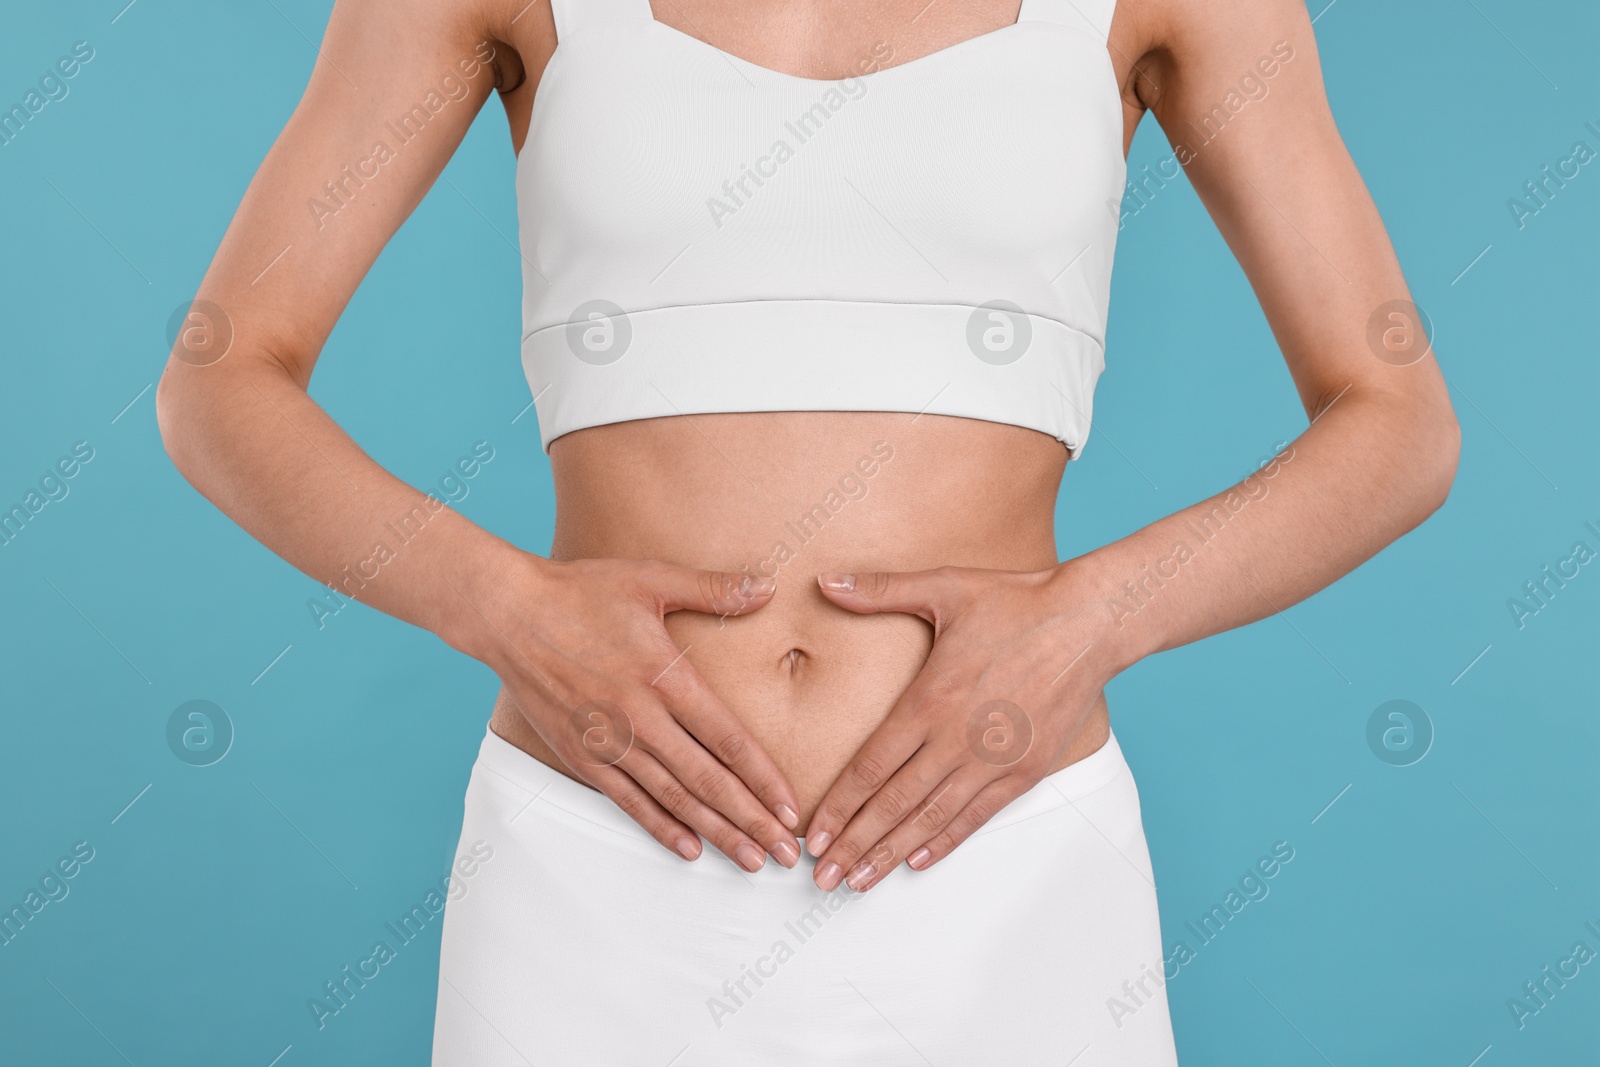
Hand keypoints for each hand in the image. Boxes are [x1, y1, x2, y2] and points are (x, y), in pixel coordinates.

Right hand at [465, 553, 802, 871]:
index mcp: (665, 677)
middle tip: (785, 854)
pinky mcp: (582, 756)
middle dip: (752, 821)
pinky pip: (629, 801)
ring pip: (673, 799)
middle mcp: (641, 719)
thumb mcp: (651, 579)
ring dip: (716, 833)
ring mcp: (610, 743)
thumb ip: (714, 589)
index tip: (792, 809)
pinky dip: (661, 827)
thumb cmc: (582, 592)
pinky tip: (690, 849)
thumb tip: (769, 588)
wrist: (509, 614)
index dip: (764, 779)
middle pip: (708, 781)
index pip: (728, 740)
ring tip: (750, 860)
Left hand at [803, 562, 1117, 891]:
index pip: (870, 767)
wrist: (1089, 622)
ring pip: (931, 818)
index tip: (813, 837)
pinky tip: (918, 860)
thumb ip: (880, 590)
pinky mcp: (1025, 770)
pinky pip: (977, 815)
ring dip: (892, 853)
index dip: (839, 807)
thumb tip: (825, 580)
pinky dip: (945, 841)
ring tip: (859, 883)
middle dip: (854, 845)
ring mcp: (992, 760)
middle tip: (822, 878)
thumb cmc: (1014, 601)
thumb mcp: (944, 586)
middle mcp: (956, 738)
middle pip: (893, 804)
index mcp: (929, 700)